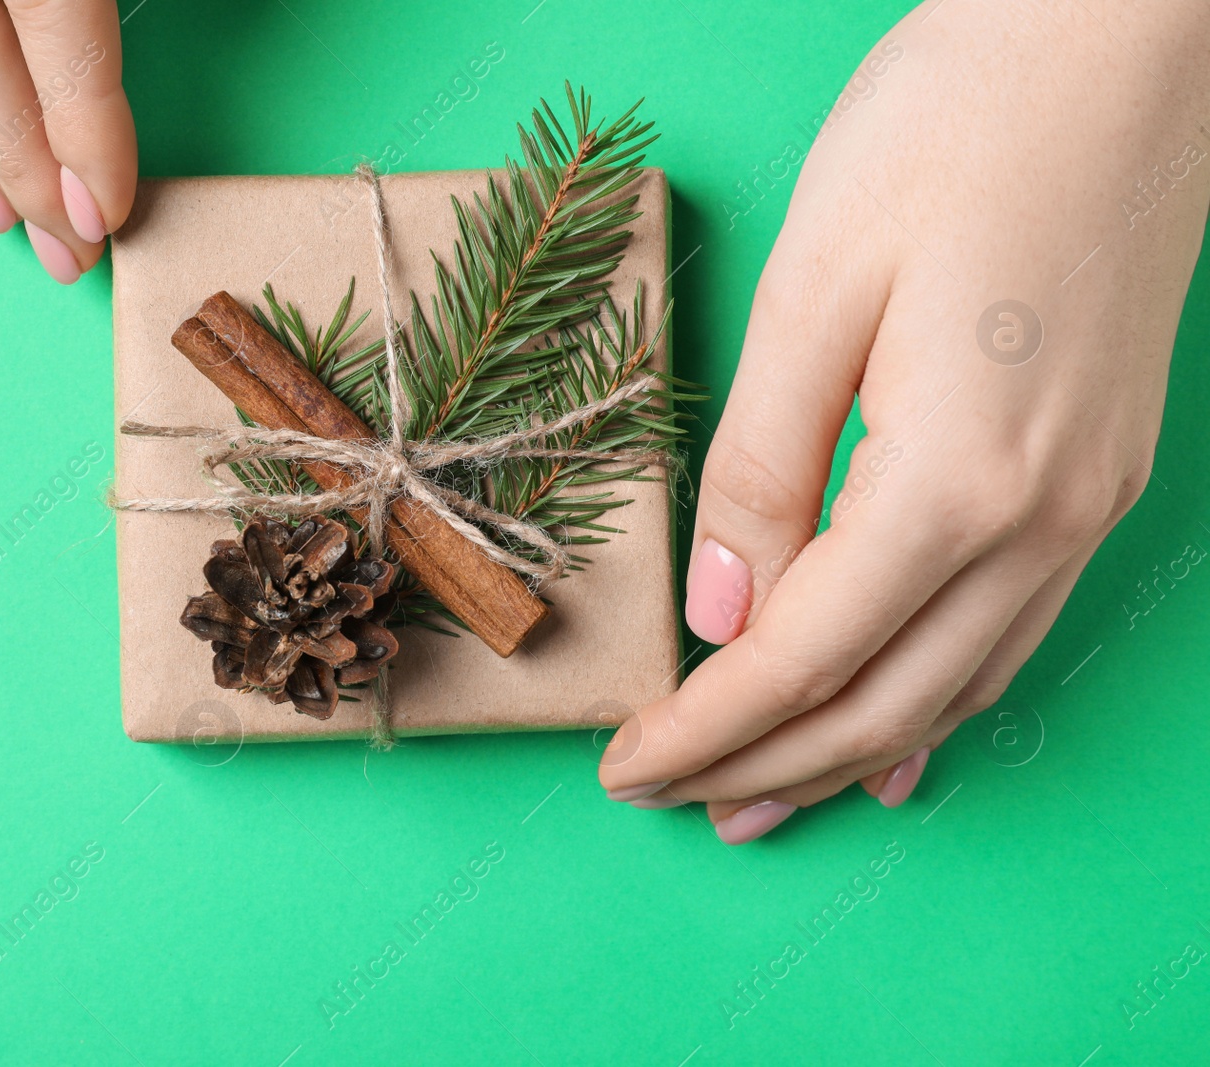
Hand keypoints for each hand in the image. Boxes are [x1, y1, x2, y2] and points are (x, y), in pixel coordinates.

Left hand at [601, 0, 1209, 840]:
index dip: (705, 729)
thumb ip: (760, 470)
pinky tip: (895, 740)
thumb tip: (720, 614)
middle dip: (763, 766)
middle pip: (881, 704)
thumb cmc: (955, 129)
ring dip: (844, 754)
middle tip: (673, 807)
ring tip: (760, 801)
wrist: (1122, 37)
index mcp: (957, 477)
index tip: (626, 768)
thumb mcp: (815, 291)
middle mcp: (1042, 517)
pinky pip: (1008, 636)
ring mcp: (1086, 505)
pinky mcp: (1098, 476)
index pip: (801, 657)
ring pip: (952, 688)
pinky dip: (933, 703)